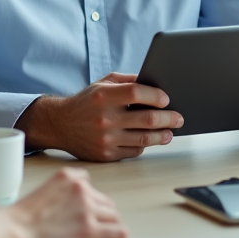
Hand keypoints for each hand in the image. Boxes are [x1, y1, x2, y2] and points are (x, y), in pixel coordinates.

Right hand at [0, 168, 128, 237]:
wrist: (13, 231)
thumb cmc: (19, 218)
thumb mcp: (42, 190)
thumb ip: (60, 192)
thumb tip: (70, 208)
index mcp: (68, 177)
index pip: (89, 184)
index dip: (89, 199)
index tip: (88, 210)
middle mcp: (81, 189)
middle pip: (104, 201)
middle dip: (101, 214)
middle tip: (94, 227)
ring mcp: (87, 209)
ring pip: (114, 216)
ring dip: (110, 226)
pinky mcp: (90, 230)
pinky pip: (118, 232)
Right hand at [15, 73, 182, 161]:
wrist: (59, 124)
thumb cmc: (86, 102)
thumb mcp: (102, 84)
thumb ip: (128, 81)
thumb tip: (156, 83)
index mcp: (103, 97)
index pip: (137, 93)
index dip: (155, 95)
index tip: (166, 98)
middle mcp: (104, 119)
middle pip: (147, 119)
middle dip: (169, 118)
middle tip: (179, 118)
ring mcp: (105, 139)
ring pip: (144, 139)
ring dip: (163, 135)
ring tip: (170, 132)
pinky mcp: (105, 155)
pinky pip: (134, 151)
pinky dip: (145, 145)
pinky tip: (150, 139)